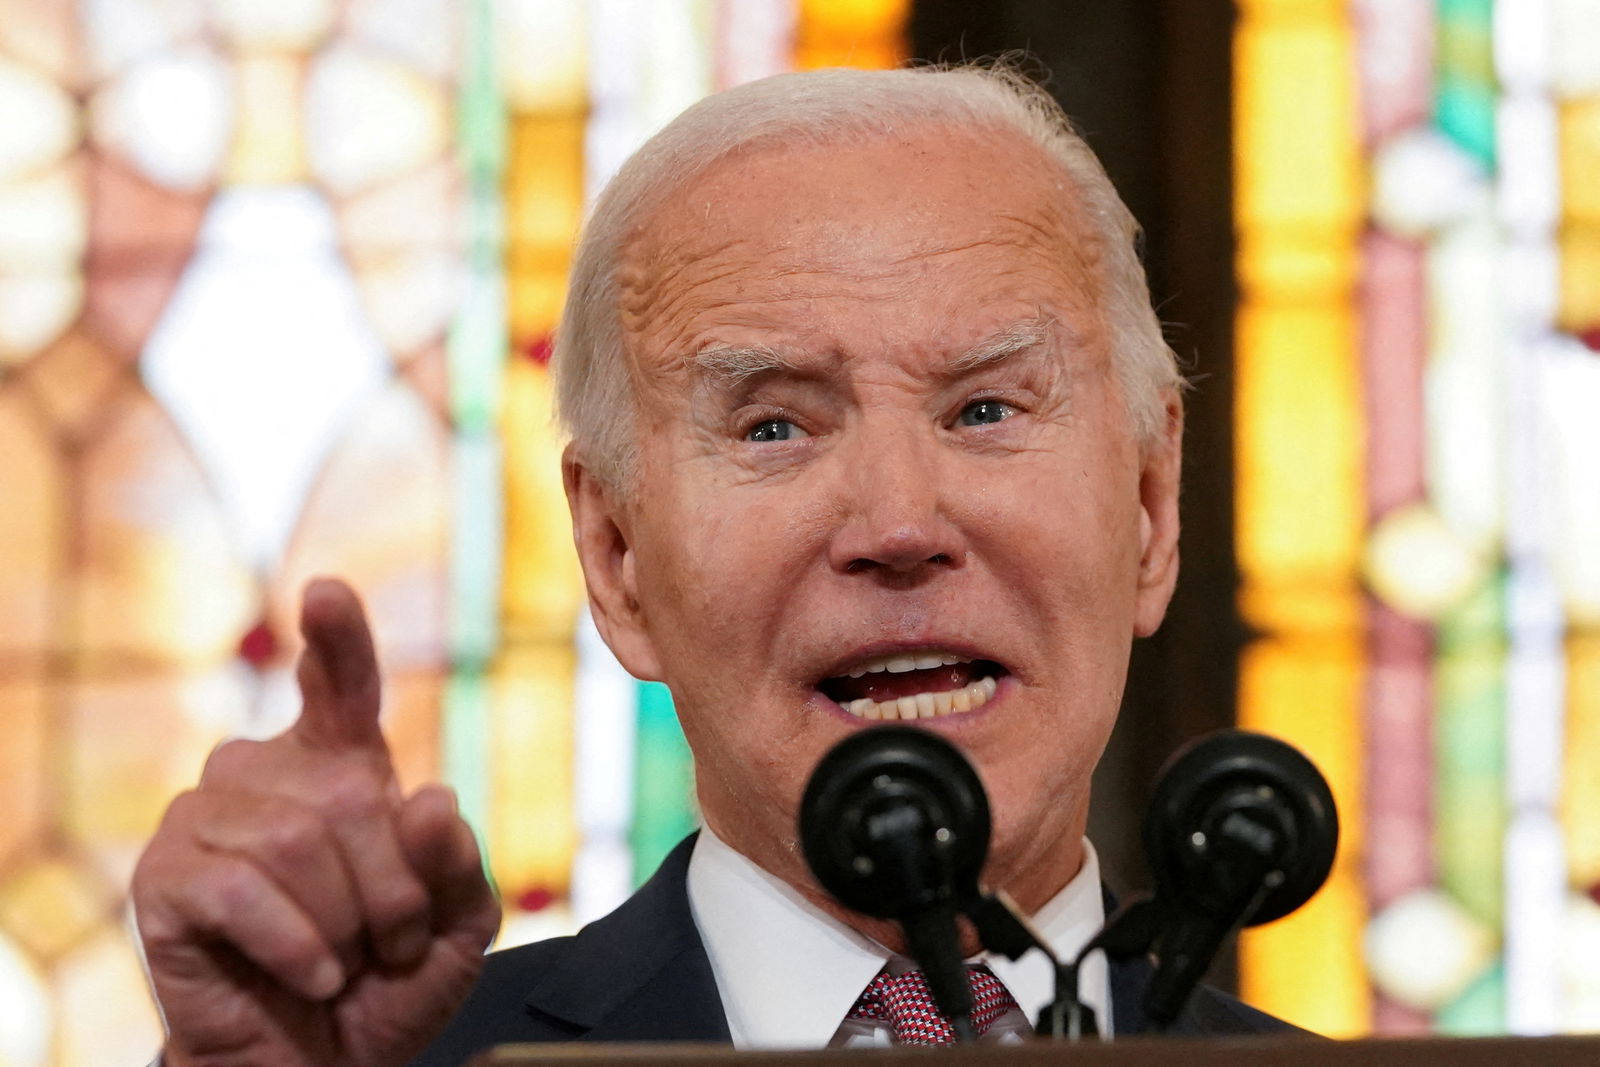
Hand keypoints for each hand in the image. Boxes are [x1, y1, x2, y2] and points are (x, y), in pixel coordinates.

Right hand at [131, 578, 499, 1065]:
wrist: (322, 1063)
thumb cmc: (386, 981)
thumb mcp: (458, 924)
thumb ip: (458, 862)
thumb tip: (428, 797)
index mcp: (338, 765)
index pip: (340, 686)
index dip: (337, 639)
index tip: (325, 592)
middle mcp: (264, 773)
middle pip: (349, 793)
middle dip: (393, 885)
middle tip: (393, 942)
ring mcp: (206, 819)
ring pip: (297, 840)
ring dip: (347, 921)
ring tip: (348, 960)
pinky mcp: (163, 878)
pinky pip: (244, 889)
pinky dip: (299, 944)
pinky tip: (315, 973)